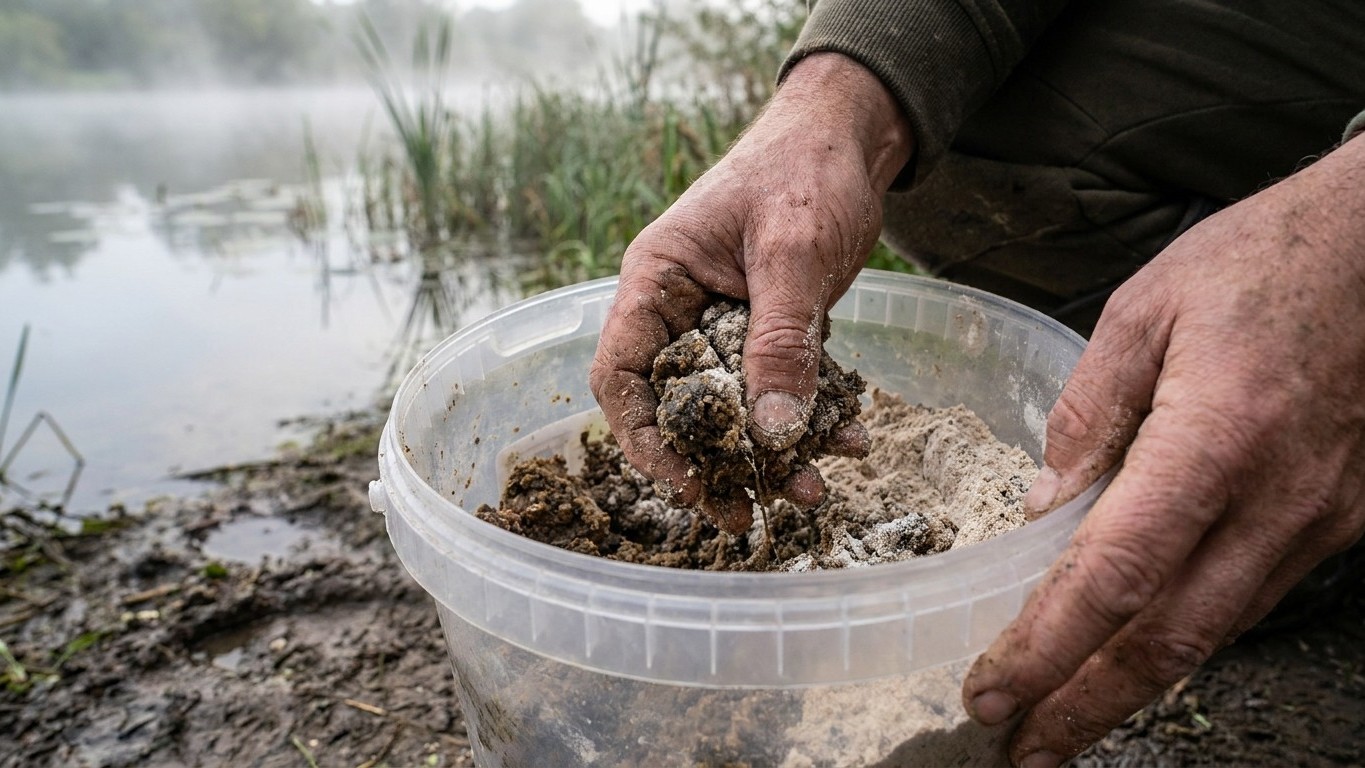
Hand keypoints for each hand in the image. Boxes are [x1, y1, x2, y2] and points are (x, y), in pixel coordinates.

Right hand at [588, 53, 912, 531]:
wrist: (851, 137)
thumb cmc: (804, 172)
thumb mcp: (792, 254)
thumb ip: (780, 342)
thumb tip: (773, 436)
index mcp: (656, 283)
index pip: (622, 376)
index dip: (643, 439)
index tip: (688, 483)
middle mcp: (681, 310)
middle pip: (677, 406)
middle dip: (712, 466)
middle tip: (746, 519)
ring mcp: (725, 323)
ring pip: (733, 408)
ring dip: (768, 455)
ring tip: (810, 494)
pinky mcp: (769, 331)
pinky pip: (779, 388)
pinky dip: (810, 419)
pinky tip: (849, 440)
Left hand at [962, 134, 1364, 765]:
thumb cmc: (1261, 261)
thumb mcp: (1145, 310)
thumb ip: (1088, 412)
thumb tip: (1044, 507)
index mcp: (1216, 437)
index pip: (1115, 573)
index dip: (1049, 646)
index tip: (993, 693)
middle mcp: (1276, 498)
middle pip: (1168, 637)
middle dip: (1085, 706)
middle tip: (1019, 751)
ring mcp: (1319, 520)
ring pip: (1214, 635)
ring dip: (1132, 690)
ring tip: (1063, 722)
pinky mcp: (1339, 522)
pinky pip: (1249, 600)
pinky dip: (1185, 640)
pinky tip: (1136, 656)